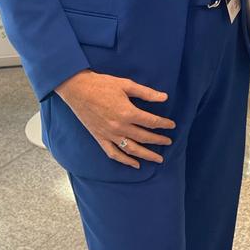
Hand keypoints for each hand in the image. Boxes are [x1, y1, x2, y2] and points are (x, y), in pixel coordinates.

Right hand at [56, 69, 175, 168]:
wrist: (78, 89)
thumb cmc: (102, 84)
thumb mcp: (126, 85)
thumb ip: (146, 93)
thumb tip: (164, 97)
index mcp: (128, 113)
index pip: (151, 122)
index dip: (164, 124)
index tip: (172, 125)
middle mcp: (120, 127)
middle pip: (144, 137)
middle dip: (158, 140)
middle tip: (169, 142)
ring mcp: (109, 134)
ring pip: (131, 149)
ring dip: (146, 155)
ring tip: (158, 159)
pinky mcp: (99, 138)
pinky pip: (113, 153)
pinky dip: (125, 161)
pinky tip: (134, 164)